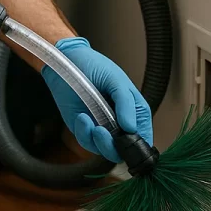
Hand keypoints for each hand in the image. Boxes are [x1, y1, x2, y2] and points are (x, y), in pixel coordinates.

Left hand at [41, 36, 152, 162]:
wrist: (68, 60)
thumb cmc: (95, 65)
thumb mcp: (116, 80)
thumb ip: (127, 104)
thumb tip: (131, 128)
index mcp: (134, 112)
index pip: (143, 137)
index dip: (138, 146)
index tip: (128, 142)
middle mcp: (119, 123)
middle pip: (122, 150)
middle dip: (113, 148)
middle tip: (103, 133)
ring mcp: (101, 127)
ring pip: (104, 150)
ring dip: (97, 141)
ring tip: (92, 124)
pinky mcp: (84, 128)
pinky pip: (86, 140)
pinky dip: (84, 132)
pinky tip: (82, 117)